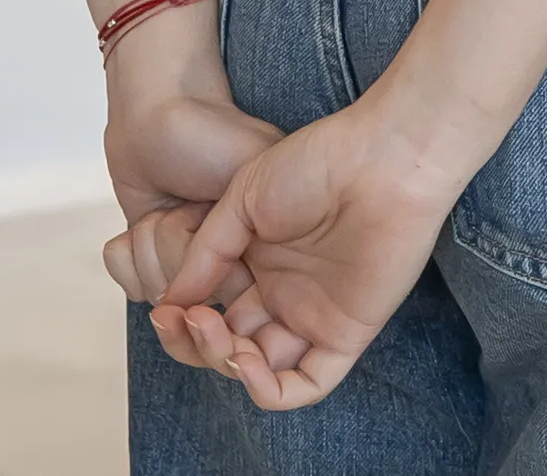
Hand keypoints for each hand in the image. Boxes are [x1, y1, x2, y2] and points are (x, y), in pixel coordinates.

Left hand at [100, 39, 277, 307]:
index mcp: (266, 244)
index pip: (238, 299)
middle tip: (186, 208)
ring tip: (164, 207)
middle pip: (191, 303)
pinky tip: (139, 222)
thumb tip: (251, 288)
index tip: (202, 239)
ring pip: (156, 293)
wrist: (159, 106)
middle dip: (173, 252)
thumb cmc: (211, 132)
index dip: (213, 283)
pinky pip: (130, 285)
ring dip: (148, 246)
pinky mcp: (152, 256)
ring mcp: (186, 260)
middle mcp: (228, 259)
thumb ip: (264, 228)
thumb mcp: (251, 175)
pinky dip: (124, 254)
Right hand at [143, 90, 477, 410]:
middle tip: (185, 317)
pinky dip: (270, 390)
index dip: (182, 321)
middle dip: (196, 343)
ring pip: (261, 370)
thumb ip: (205, 254)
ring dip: (225, 363)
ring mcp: (316, 315)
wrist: (384, 157)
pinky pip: (309, 384)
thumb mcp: (243, 201)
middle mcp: (287, 295)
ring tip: (212, 327)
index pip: (213, 314)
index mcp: (261, 264)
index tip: (162, 307)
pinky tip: (244, 361)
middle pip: (230, 346)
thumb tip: (169, 302)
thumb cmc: (319, 163)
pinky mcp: (348, 332)